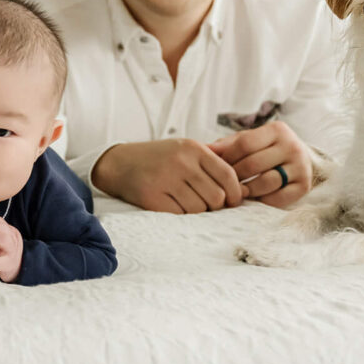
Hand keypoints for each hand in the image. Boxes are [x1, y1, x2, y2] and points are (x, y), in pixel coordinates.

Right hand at [93, 138, 242, 213]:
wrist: (119, 163)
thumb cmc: (159, 158)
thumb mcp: (184, 149)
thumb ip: (211, 161)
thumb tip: (244, 186)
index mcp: (193, 148)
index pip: (228, 176)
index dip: (235, 193)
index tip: (232, 201)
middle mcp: (181, 162)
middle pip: (217, 197)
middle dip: (215, 205)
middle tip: (206, 204)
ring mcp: (166, 179)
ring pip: (200, 209)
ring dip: (197, 211)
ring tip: (186, 202)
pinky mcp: (152, 197)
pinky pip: (180, 215)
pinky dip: (180, 214)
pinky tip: (172, 205)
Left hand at [207, 121, 314, 208]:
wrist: (298, 160)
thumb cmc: (264, 150)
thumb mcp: (248, 141)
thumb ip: (226, 145)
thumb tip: (202, 149)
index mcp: (277, 130)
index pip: (244, 144)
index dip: (227, 157)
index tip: (215, 167)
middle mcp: (292, 146)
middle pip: (254, 164)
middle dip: (234, 176)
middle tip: (222, 184)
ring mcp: (301, 167)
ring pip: (266, 182)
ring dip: (248, 190)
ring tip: (237, 192)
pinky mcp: (304, 186)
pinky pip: (279, 197)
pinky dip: (263, 200)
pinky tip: (254, 198)